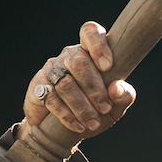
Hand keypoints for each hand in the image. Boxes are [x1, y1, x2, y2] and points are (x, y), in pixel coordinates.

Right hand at [20, 21, 135, 141]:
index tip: (108, 66)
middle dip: (95, 88)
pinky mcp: (38, 87)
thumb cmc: (95, 110)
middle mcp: (69, 56)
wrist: (64, 129)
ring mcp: (51, 70)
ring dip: (82, 107)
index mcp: (90, 53)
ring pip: (66, 83)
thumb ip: (123, 96)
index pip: (90, 32)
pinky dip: (67, 115)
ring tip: (94, 123)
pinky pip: (52, 99)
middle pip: (79, 62)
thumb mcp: (115, 106)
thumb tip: (117, 89)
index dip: (98, 45)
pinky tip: (78, 126)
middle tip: (105, 108)